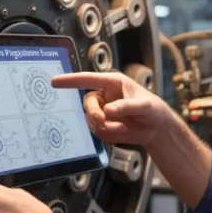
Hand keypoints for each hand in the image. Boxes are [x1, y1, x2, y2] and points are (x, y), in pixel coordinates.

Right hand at [52, 71, 173, 145]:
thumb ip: (127, 106)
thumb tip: (108, 111)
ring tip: (122, 128)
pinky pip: (97, 130)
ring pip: (91, 119)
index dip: (71, 80)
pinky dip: (108, 133)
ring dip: (105, 125)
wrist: (156, 128)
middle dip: (93, 113)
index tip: (54, 81)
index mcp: (112, 83)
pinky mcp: (103, 125)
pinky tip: (122, 131)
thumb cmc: (153, 109)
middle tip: (101, 120)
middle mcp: (104, 96)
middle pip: (87, 102)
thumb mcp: (144, 106)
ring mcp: (102, 111)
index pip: (88, 79)